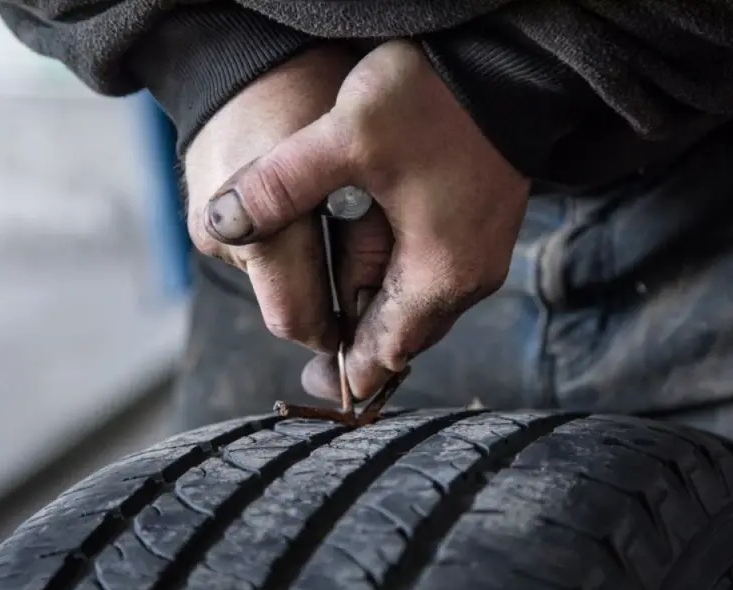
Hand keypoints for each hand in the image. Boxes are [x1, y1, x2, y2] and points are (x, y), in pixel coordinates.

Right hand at [184, 44, 359, 352]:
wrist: (249, 55)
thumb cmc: (317, 101)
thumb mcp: (360, 172)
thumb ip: (369, 250)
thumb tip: (376, 316)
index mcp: (263, 231)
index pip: (297, 321)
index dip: (335, 334)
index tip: (367, 327)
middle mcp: (224, 240)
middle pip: (282, 307)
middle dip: (322, 300)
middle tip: (359, 270)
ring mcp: (206, 230)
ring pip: (267, 283)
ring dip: (300, 270)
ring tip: (327, 220)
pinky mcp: (201, 220)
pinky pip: (250, 253)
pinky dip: (279, 245)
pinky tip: (298, 208)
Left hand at [189, 40, 531, 400]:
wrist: (507, 60)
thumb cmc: (435, 101)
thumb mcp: (345, 138)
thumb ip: (280, 186)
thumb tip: (224, 222)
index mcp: (438, 275)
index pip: (387, 353)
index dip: (346, 374)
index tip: (312, 385)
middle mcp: (468, 276)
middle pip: (404, 335)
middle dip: (357, 341)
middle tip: (312, 353)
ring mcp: (481, 251)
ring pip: (419, 303)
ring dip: (376, 305)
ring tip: (335, 304)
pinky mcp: (480, 224)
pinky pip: (433, 273)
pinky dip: (398, 277)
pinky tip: (369, 255)